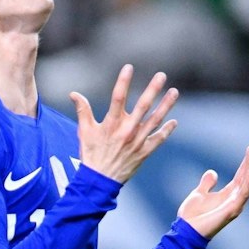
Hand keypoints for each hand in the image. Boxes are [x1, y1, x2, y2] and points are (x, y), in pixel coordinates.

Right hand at [67, 64, 178, 183]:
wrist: (99, 181)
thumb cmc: (91, 154)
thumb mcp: (84, 132)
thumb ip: (82, 110)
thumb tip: (74, 93)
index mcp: (111, 124)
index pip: (118, 97)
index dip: (123, 81)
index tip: (129, 67)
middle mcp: (127, 131)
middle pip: (142, 106)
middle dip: (152, 89)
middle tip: (161, 75)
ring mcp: (137, 142)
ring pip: (155, 120)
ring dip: (166, 105)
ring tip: (174, 91)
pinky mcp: (144, 153)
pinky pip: (158, 139)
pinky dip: (167, 131)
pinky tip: (174, 121)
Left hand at [177, 138, 248, 239]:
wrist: (185, 232)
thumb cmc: (193, 216)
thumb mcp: (199, 193)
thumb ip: (207, 183)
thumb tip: (213, 172)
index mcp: (229, 193)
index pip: (243, 172)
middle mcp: (236, 197)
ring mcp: (236, 204)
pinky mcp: (232, 210)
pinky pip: (244, 194)